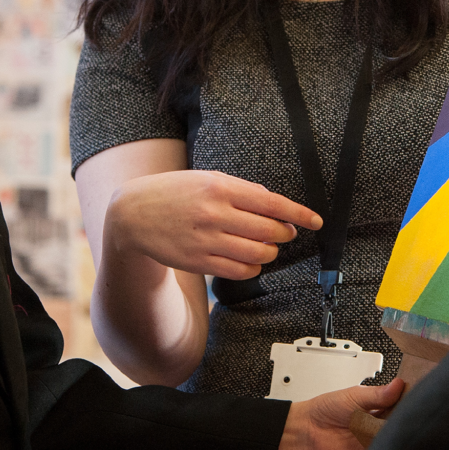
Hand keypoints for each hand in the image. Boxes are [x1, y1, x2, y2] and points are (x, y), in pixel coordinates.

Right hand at [104, 170, 321, 278]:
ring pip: (257, 255)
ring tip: (266, 247)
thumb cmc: (173, 192)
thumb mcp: (205, 178)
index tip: (315, 221)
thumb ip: (239, 189)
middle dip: (284, 233)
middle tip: (284, 232)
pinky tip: (250, 261)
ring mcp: (206, 239)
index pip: (271, 203)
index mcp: (219, 186)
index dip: (299, 213)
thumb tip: (273, 203)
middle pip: (269, 231)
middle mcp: (215, 213)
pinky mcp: (199, 261)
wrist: (133, 213)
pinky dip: (252, 268)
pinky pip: (239, 271)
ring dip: (269, 253)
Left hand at [277, 380, 405, 449]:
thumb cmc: (327, 409)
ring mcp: (378, 438)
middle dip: (407, 414)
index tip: (416, 394)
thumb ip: (378, 394)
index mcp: (378, 403)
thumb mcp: (355, 395)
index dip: (408, 397)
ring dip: (400, 430)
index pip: (401, 400)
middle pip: (403, 418)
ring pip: (397, 434)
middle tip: (410, 409)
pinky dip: (391, 445)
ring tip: (397, 422)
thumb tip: (399, 384)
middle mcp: (380, 421)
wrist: (310, 430)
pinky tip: (390, 437)